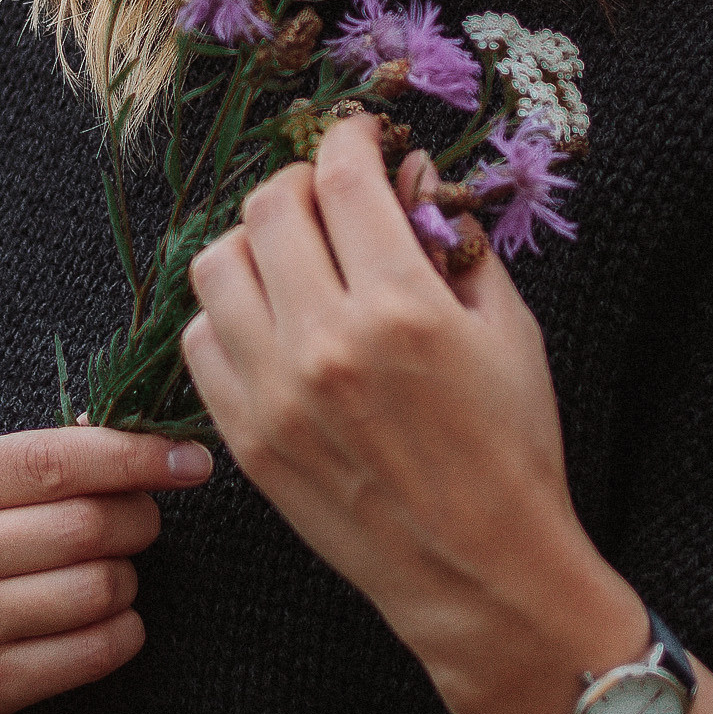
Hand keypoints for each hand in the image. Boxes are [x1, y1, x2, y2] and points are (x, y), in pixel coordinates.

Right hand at [0, 426, 211, 713]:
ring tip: (111, 571)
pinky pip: (94, 651)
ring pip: (100, 587)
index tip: (190, 459)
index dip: (137, 457)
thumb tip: (137, 439)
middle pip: (89, 525)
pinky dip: (124, 631)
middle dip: (139, 518)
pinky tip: (112, 619)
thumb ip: (34, 459)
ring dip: (129, 577)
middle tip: (140, 520)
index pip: (58, 460)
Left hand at [182, 117, 639, 713]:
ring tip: (294, 258)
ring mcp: (275, 393)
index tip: (361, 138)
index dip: (351, 139)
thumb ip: (453, 240)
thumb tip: (407, 172)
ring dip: (255, 244)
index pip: (343, 176)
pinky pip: (199, 341)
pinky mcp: (245, 438)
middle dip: (303, 183)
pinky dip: (228, 316)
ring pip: (216, 264)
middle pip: (269, 207)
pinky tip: (272, 324)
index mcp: (401, 306)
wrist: (483, 574)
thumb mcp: (508, 328)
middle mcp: (325, 342)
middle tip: (331, 197)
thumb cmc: (513, 447)